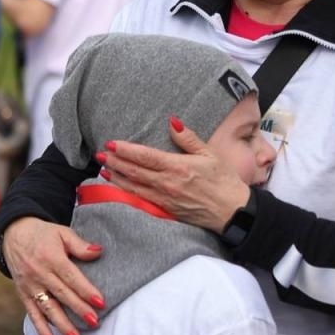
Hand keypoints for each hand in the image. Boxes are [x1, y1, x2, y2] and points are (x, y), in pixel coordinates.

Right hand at [1, 217, 104, 334]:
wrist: (12, 233)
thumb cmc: (42, 234)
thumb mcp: (62, 232)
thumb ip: (80, 245)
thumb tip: (98, 252)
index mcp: (50, 257)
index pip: (70, 277)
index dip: (86, 290)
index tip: (101, 302)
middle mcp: (39, 273)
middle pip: (61, 294)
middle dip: (78, 310)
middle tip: (95, 322)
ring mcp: (29, 285)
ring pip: (47, 308)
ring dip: (62, 325)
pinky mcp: (23, 293)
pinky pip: (32, 313)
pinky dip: (41, 329)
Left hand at [104, 121, 249, 231]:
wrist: (233, 212)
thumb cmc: (224, 181)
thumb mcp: (210, 154)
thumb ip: (188, 138)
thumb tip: (172, 122)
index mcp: (178, 167)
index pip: (145, 156)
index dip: (126, 150)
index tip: (111, 143)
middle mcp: (167, 183)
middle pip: (134, 171)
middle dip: (115, 161)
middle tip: (100, 154)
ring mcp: (164, 198)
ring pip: (133, 187)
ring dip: (116, 177)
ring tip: (103, 168)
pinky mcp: (165, 209)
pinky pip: (141, 199)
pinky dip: (126, 192)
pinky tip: (118, 186)